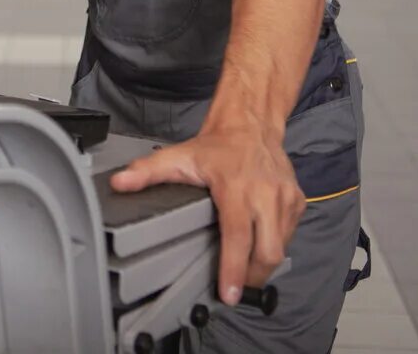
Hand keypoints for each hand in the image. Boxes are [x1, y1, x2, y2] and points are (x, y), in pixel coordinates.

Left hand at [109, 126, 305, 305]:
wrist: (251, 125)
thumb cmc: (217, 146)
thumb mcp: (178, 156)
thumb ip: (147, 172)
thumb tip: (120, 183)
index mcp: (236, 188)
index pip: (238, 237)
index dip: (233, 269)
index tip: (228, 293)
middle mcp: (266, 195)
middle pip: (267, 252)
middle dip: (251, 276)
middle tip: (234, 289)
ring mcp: (286, 199)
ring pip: (282, 248)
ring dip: (263, 265)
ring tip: (243, 271)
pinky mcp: (297, 202)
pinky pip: (289, 235)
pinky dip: (274, 246)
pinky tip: (258, 246)